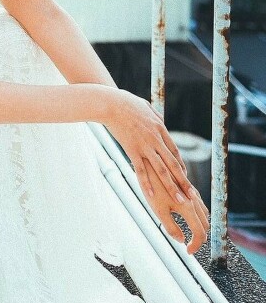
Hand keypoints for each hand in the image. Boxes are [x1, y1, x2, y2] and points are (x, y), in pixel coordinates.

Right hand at [105, 90, 194, 205]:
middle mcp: (156, 139)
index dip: (180, 165)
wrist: (110, 104)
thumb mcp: (145, 106)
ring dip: (172, 186)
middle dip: (184, 181)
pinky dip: (147, 184)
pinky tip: (152, 196)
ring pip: (162, 170)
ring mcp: (145, 146)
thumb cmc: (125, 102)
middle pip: (173, 163)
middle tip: (193, 195)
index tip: (185, 176)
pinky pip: (141, 170)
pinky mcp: (132, 150)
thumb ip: (155, 115)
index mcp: (160, 128)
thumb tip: (160, 120)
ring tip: (180, 200)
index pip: (174, 151)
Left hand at [142, 157, 209, 255]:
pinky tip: (187, 216)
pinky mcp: (187, 187)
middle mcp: (193, 200)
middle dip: (199, 237)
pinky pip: (198, 204)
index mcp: (188, 208)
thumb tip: (182, 241)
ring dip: (200, 226)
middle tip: (189, 245)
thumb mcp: (158, 210)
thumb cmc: (151, 187)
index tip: (187, 251)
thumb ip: (171, 227)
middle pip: (205, 225)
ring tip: (189, 234)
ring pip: (203, 214)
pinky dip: (197, 215)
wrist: (150, 163)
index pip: (200, 233)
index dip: (196, 245)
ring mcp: (191, 193)